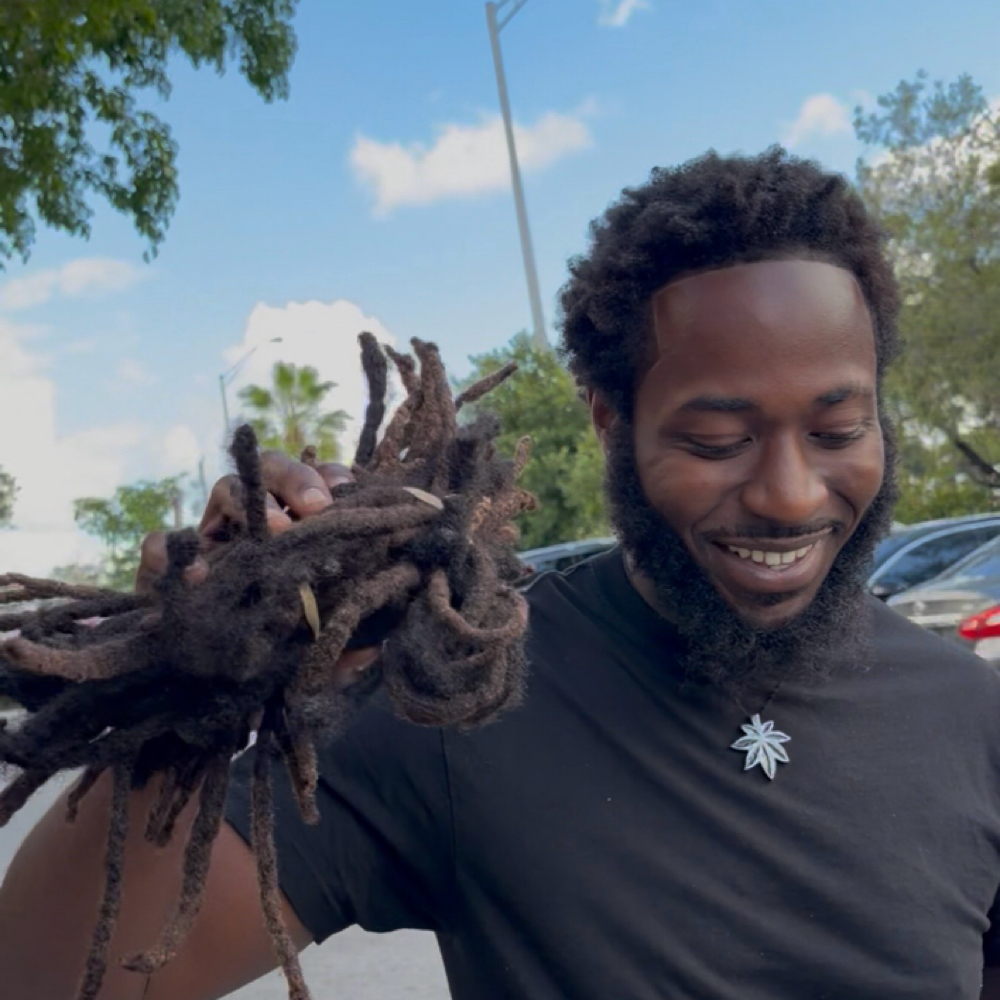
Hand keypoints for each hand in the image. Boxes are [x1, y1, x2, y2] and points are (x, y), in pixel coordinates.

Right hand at [135, 450, 379, 687]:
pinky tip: (195, 574)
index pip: (319, 484)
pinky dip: (173, 549)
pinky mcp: (166, 562)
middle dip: (296, 479)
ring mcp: (212, 534)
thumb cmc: (264, 648)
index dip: (333, 480)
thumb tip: (370, 653)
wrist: (190, 676)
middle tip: (315, 508)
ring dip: (250, 501)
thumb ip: (337, 649)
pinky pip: (161, 542)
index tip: (347, 495)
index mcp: (297, 529)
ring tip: (276, 530)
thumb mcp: (309, 648)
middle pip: (275, 470)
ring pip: (228, 488)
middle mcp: (256, 520)